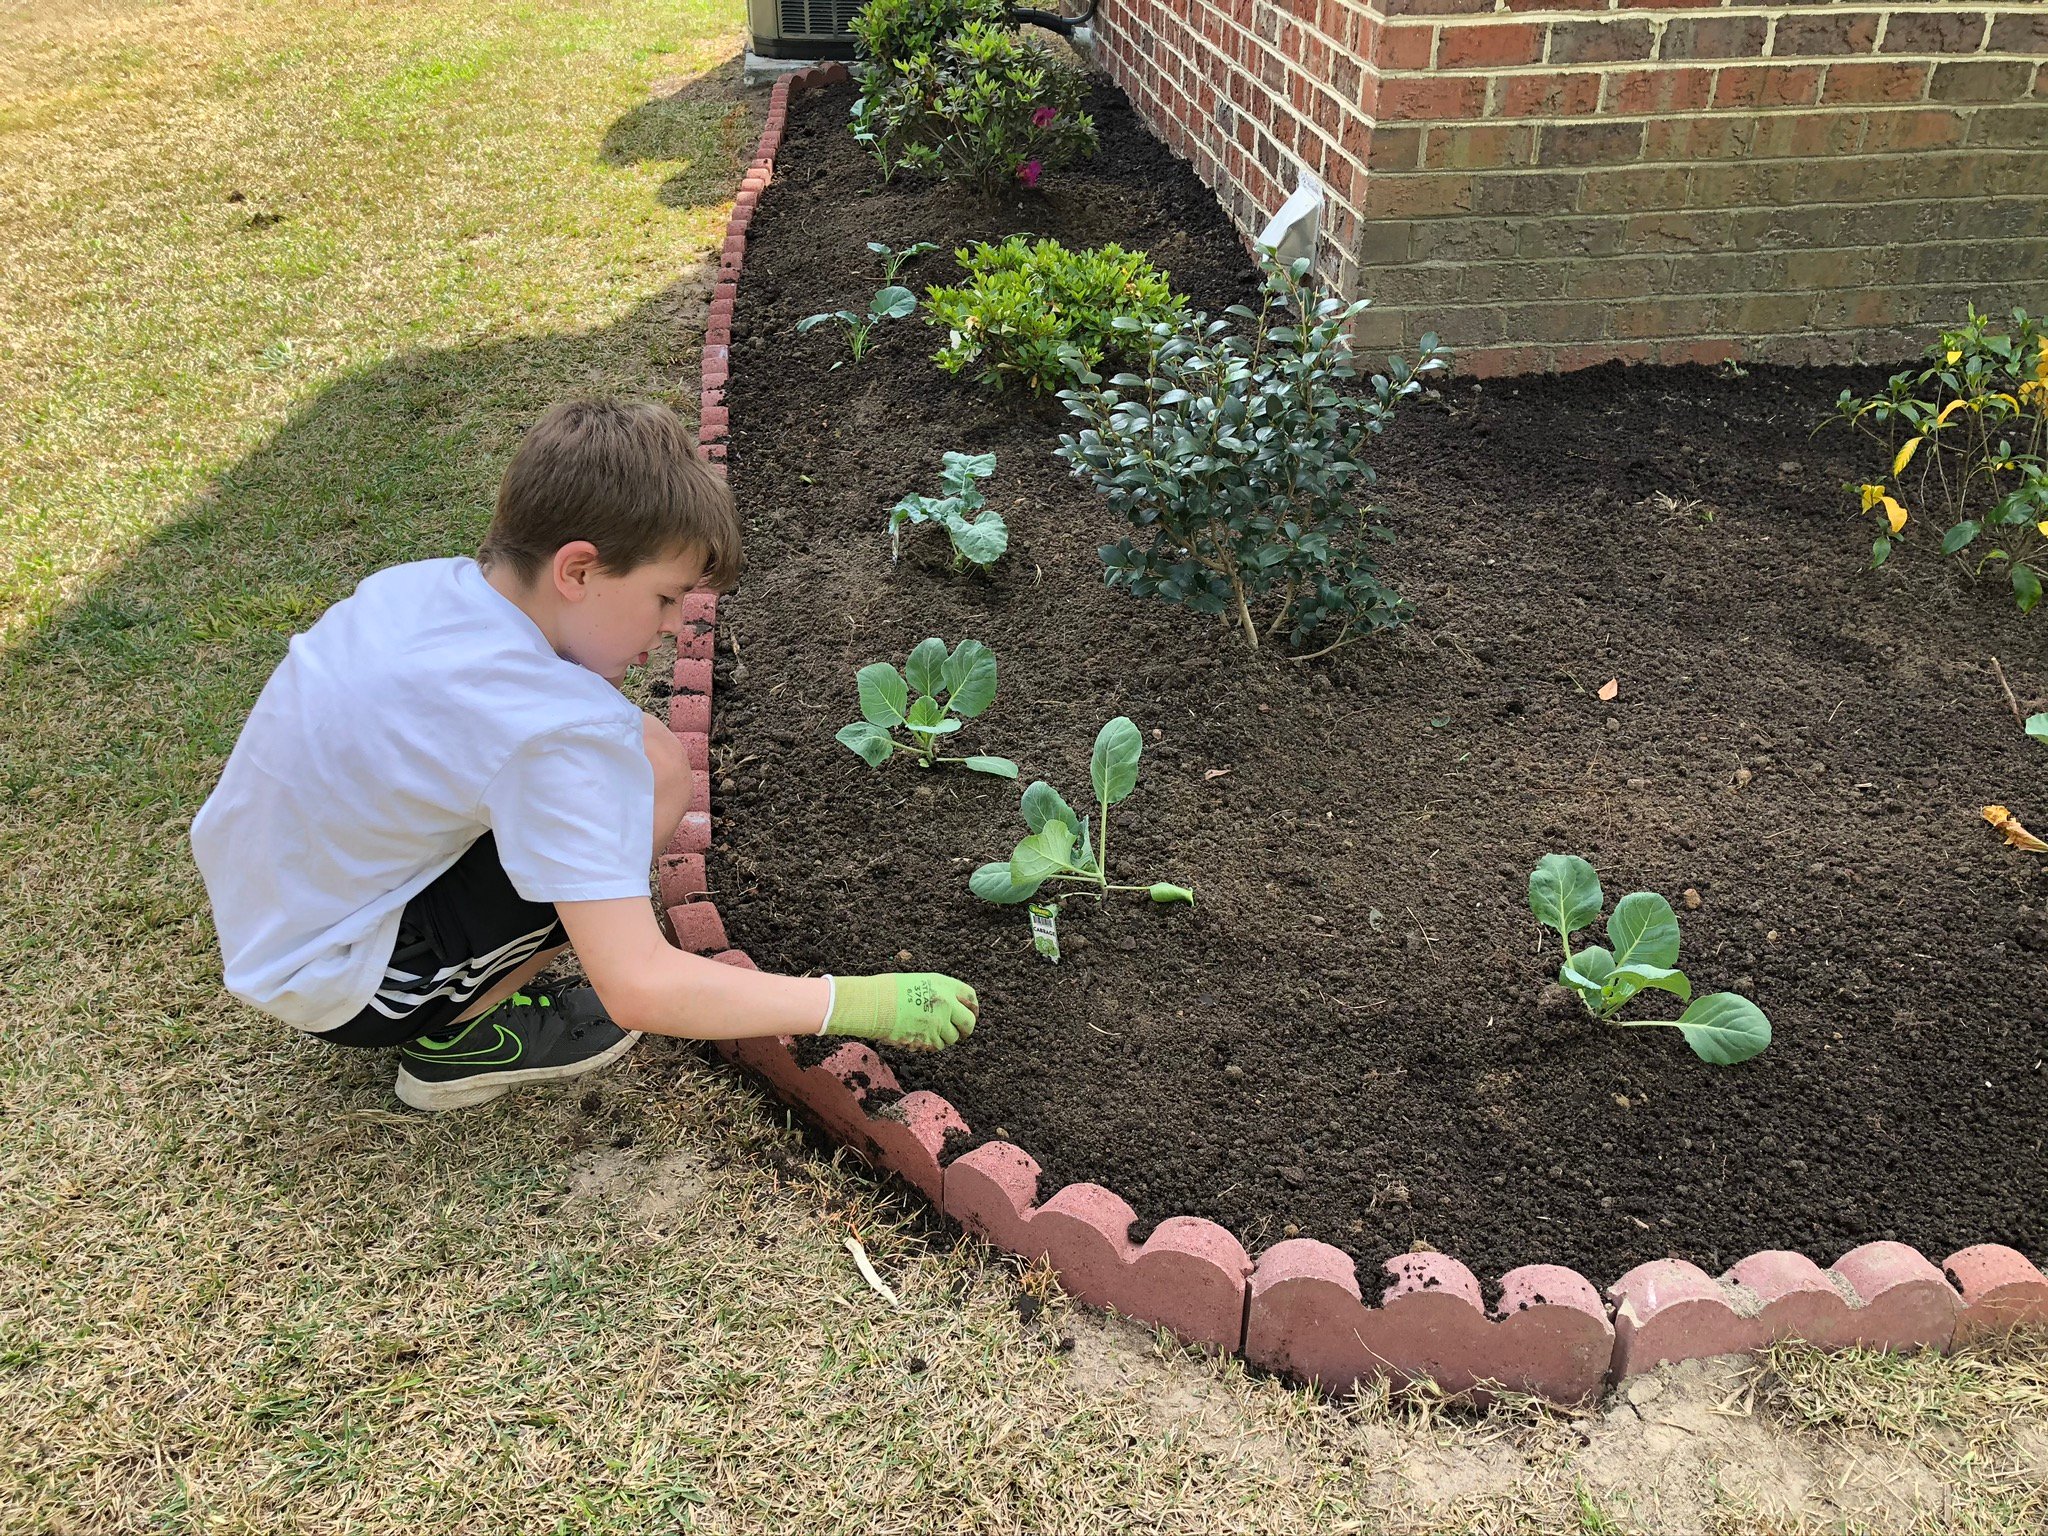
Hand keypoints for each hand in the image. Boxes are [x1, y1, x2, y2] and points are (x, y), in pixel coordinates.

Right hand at [823, 973, 978, 1051]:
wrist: (871, 1004)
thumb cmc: (888, 990)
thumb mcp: (918, 982)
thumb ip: (937, 994)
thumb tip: (950, 1009)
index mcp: (944, 985)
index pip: (970, 997)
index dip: (972, 1008)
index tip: (970, 1014)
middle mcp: (946, 1003)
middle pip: (969, 1022)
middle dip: (966, 1029)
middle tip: (961, 1033)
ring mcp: (938, 1023)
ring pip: (952, 1038)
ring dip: (944, 1038)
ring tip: (928, 1032)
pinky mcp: (927, 1039)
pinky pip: (936, 1047)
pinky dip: (930, 1045)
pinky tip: (918, 1037)